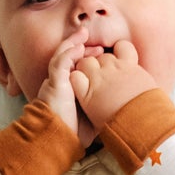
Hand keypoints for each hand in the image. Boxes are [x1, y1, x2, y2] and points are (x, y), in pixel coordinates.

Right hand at [38, 25, 97, 150]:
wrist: (58, 140)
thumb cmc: (73, 133)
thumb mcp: (93, 117)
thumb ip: (101, 107)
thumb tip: (120, 107)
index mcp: (70, 89)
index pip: (78, 68)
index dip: (90, 59)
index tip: (105, 54)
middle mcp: (62, 83)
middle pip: (71, 58)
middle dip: (83, 47)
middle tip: (96, 40)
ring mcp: (57, 82)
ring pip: (63, 56)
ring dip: (74, 43)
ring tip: (84, 33)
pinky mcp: (54, 84)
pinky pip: (59, 63)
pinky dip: (69, 53)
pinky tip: (78, 47)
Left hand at [69, 37, 157, 130]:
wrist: (142, 125)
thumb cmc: (150, 112)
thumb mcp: (151, 89)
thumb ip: (141, 80)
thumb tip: (143, 81)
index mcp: (131, 66)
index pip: (122, 47)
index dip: (117, 53)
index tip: (117, 63)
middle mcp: (114, 68)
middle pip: (101, 57)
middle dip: (100, 65)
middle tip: (102, 81)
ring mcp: (100, 80)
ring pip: (86, 63)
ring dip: (86, 70)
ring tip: (90, 85)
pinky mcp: (88, 94)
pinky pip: (76, 77)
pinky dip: (76, 81)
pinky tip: (81, 91)